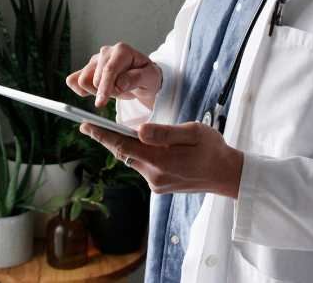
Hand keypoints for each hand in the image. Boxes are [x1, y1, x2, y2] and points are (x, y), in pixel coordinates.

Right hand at [66, 42, 161, 108]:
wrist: (142, 78)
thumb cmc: (147, 76)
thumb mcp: (150, 78)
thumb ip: (135, 79)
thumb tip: (119, 83)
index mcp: (121, 50)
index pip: (108, 70)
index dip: (104, 87)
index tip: (101, 103)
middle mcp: (106, 52)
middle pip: (94, 78)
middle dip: (105, 91)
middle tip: (121, 93)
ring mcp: (95, 60)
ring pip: (82, 80)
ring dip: (96, 91)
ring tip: (112, 90)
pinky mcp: (87, 69)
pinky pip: (74, 81)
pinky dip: (81, 90)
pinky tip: (96, 92)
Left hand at [79, 121, 244, 197]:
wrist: (228, 176)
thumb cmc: (212, 149)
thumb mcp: (193, 132)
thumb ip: (165, 132)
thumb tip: (139, 130)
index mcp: (162, 160)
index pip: (124, 146)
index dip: (102, 135)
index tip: (84, 125)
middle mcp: (154, 175)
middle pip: (124, 153)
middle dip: (108, 139)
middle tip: (88, 125)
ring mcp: (156, 184)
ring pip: (133, 160)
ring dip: (126, 146)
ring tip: (114, 130)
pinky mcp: (159, 186)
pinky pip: (143, 166)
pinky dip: (140, 154)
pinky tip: (143, 145)